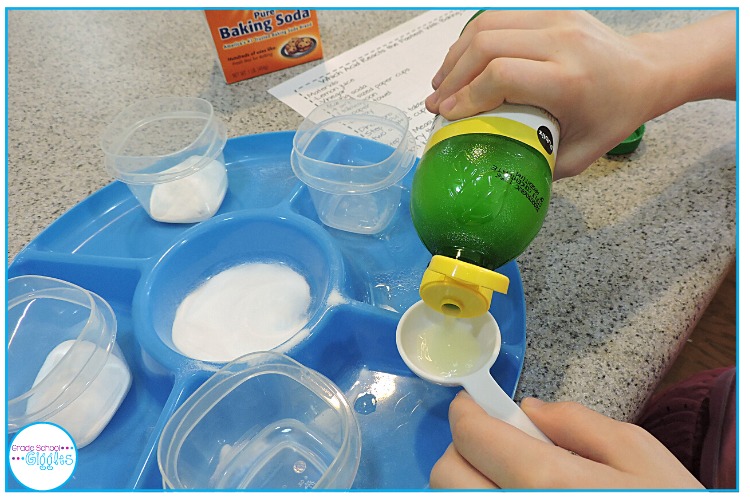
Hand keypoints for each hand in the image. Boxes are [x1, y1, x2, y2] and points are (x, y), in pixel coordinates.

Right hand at [425, 10, 734, 179]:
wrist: (646, 71)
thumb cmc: (615, 116)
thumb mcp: (578, 155)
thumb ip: (534, 163)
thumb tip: (490, 168)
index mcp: (569, 80)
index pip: (500, 76)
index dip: (466, 96)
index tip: (447, 117)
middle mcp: (561, 42)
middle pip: (486, 45)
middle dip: (452, 76)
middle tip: (436, 103)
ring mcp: (555, 20)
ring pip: (487, 25)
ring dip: (456, 55)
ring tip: (441, 83)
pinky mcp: (550, 12)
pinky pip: (499, 18)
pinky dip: (471, 41)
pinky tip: (461, 63)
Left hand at [430, 391, 704, 488]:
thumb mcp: (639, 455)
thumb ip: (577, 423)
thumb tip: (527, 409)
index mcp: (547, 483)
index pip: (471, 436)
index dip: (468, 411)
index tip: (475, 404)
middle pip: (447, 476)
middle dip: (465, 449)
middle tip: (499, 444)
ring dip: (471, 482)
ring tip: (513, 477)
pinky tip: (515, 495)